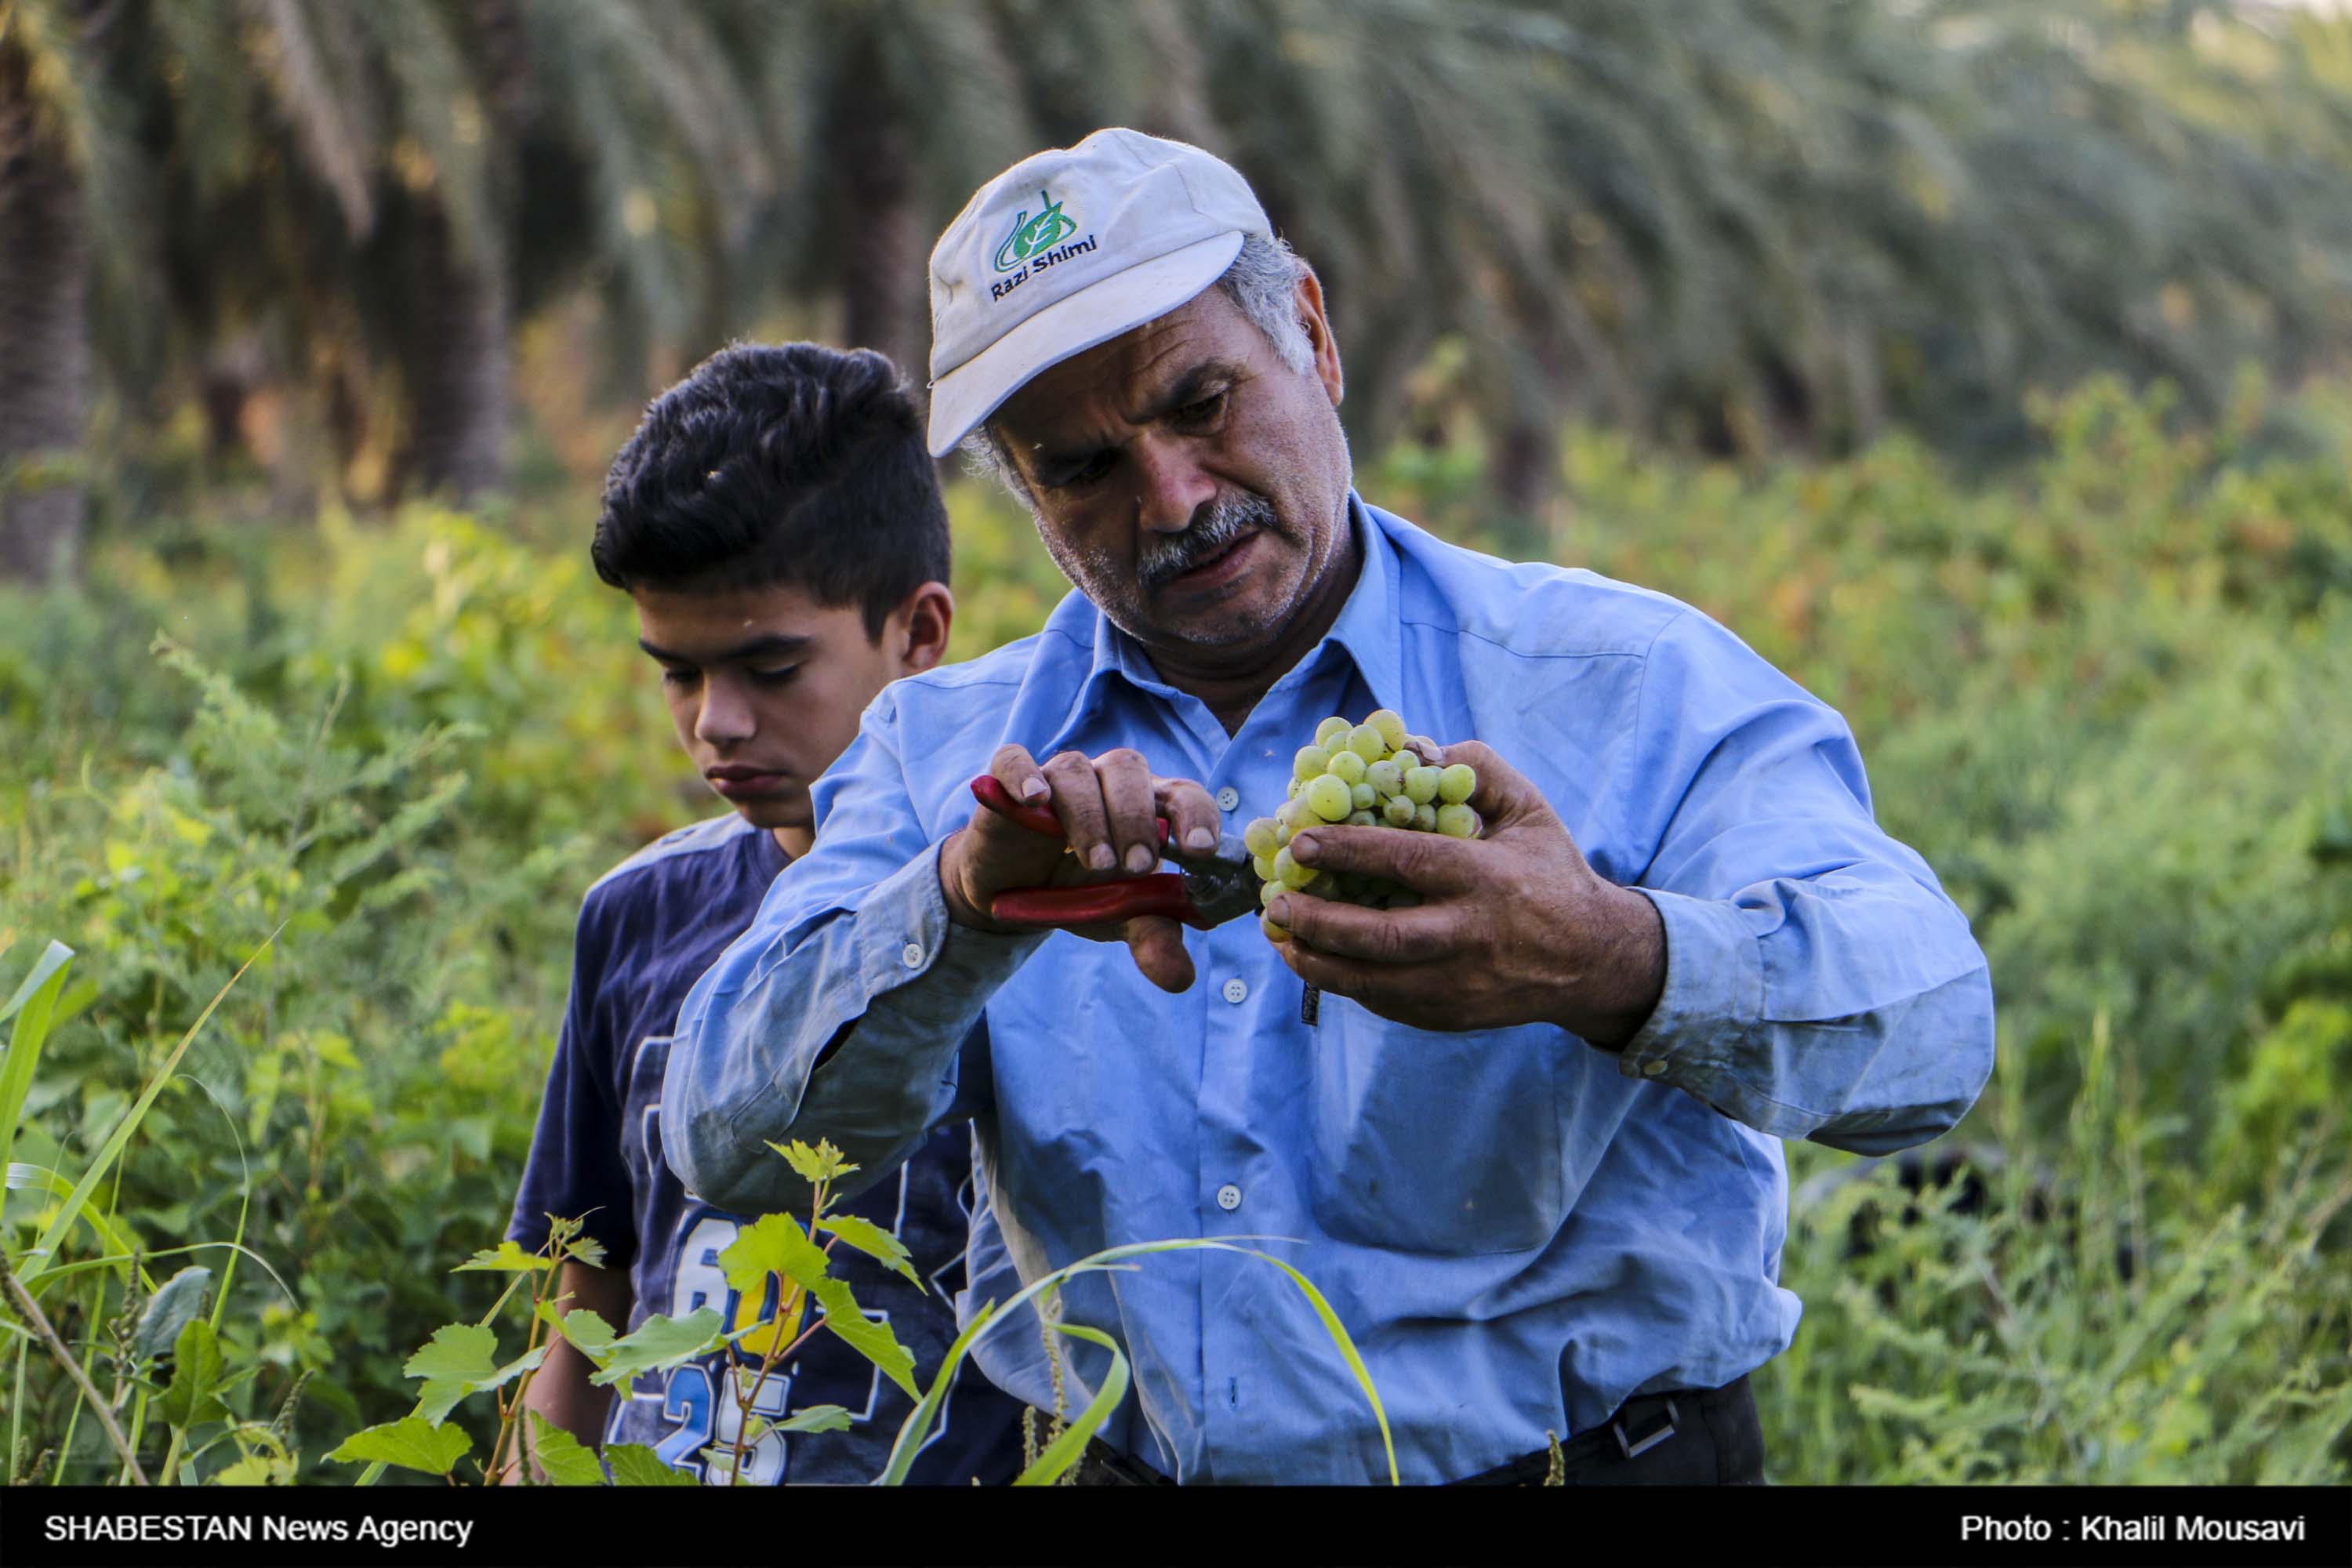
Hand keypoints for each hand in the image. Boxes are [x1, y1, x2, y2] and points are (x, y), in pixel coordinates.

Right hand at [938, 742, 1222, 993]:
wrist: (1015, 894)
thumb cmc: (1081, 893)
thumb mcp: (1119, 919)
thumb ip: (1152, 939)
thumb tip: (1181, 979)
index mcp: (1148, 804)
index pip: (1183, 793)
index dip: (1196, 815)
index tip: (1200, 851)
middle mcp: (1107, 780)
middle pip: (1129, 770)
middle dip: (1137, 819)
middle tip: (1136, 868)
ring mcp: (1058, 777)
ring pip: (1077, 770)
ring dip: (1091, 815)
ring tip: (1097, 864)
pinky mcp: (1009, 784)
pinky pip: (1014, 761)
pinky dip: (1024, 775)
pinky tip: (1035, 800)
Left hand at [1263, 740, 1665, 1045]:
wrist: (1592, 959)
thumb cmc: (1550, 873)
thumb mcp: (1530, 812)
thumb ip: (1479, 772)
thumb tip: (1417, 747)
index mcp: (1488, 879)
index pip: (1409, 863)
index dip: (1349, 852)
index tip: (1300, 842)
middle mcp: (1472, 936)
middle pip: (1383, 937)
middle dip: (1320, 922)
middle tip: (1275, 903)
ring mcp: (1460, 984)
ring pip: (1375, 981)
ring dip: (1318, 961)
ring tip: (1280, 936)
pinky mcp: (1451, 1015)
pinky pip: (1385, 1002)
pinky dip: (1344, 983)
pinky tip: (1315, 960)